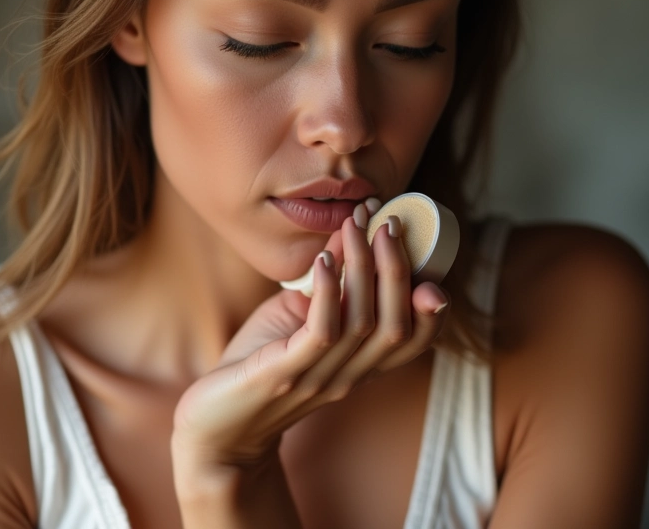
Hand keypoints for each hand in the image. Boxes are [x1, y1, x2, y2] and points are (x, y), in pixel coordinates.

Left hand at [171, 201, 449, 474]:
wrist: (215, 424)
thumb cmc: (256, 361)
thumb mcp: (296, 318)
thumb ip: (326, 286)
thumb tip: (345, 234)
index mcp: (360, 364)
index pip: (416, 339)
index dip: (433, 302)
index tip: (423, 252)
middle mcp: (349, 375)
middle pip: (396, 324)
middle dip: (397, 268)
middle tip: (387, 223)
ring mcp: (319, 377)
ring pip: (362, 323)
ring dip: (362, 268)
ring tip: (353, 227)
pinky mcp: (284, 376)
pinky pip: (320, 334)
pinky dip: (327, 293)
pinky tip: (323, 260)